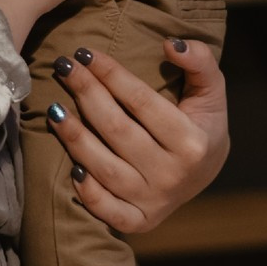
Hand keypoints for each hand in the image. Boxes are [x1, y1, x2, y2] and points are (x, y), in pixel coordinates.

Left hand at [47, 39, 228, 233]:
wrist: (206, 172)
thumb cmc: (202, 124)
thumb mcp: (211, 91)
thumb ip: (200, 62)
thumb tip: (172, 44)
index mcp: (191, 142)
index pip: (141, 102)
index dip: (111, 74)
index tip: (86, 52)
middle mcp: (172, 174)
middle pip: (117, 130)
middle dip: (86, 93)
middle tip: (63, 66)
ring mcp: (154, 201)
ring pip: (104, 168)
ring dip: (74, 137)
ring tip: (54, 109)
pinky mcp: (139, 221)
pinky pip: (107, 211)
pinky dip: (88, 192)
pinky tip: (71, 166)